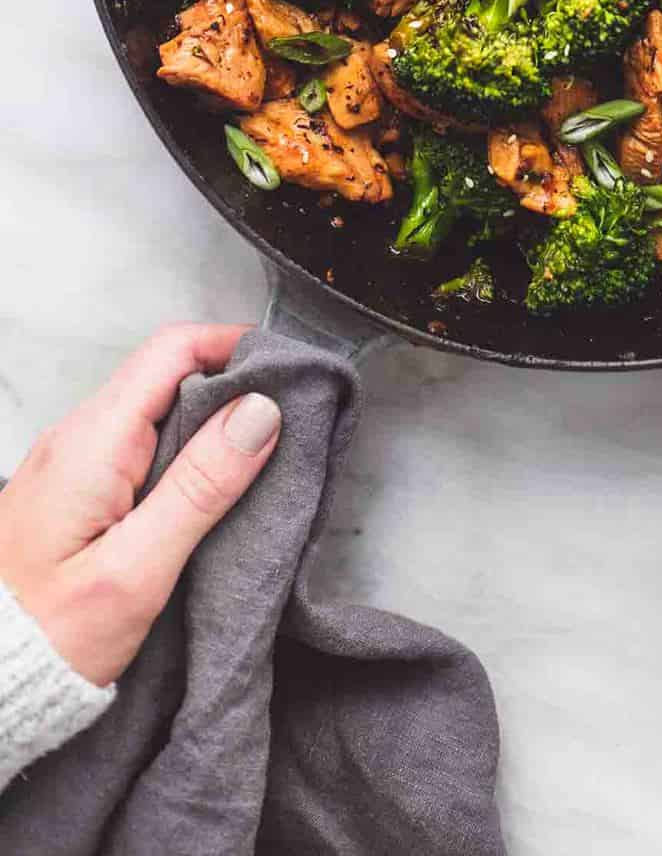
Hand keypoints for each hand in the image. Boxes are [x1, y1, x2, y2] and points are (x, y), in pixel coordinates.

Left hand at [0, 324, 279, 684]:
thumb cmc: (47, 641)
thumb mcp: (135, 572)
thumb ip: (200, 487)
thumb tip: (259, 412)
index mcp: (92, 442)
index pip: (173, 350)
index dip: (235, 346)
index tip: (286, 371)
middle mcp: (76, 438)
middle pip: (166, 372)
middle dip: (232, 383)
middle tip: (288, 418)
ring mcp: (71, 462)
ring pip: (154, 408)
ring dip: (209, 421)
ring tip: (261, 454)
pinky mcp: (74, 490)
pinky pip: (137, 445)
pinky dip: (183, 452)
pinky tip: (209, 489)